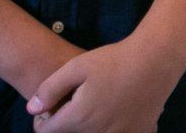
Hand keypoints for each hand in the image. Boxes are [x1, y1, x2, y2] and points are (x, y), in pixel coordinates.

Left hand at [27, 39, 178, 132]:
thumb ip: (49, 89)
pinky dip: (110, 129)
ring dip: (86, 129)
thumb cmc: (113, 61)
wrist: (154, 61)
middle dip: (64, 126)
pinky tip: (114, 113)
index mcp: (79, 119)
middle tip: (72, 106)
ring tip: (92, 108)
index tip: (50, 108)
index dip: (43, 121)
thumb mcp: (76, 67)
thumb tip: (30, 110)